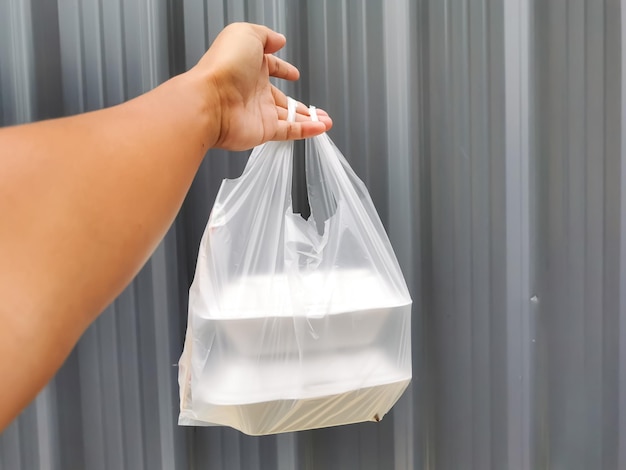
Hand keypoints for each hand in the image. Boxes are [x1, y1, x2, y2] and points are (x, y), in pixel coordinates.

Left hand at [189, 22, 332, 150]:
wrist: (210, 100)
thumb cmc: (222, 67)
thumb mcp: (245, 34)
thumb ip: (265, 36)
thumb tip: (278, 39)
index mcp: (250, 67)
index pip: (270, 68)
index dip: (283, 69)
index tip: (293, 73)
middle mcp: (254, 91)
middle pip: (282, 99)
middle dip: (300, 105)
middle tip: (316, 109)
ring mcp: (259, 112)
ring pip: (290, 118)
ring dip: (309, 120)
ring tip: (325, 121)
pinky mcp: (264, 130)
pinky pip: (290, 131)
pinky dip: (307, 131)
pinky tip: (320, 128)